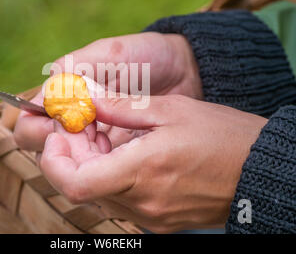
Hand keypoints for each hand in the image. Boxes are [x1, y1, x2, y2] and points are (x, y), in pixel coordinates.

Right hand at [14, 32, 202, 149]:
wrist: (186, 73)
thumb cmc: (146, 56)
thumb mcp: (111, 54)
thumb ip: (75, 66)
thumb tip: (44, 94)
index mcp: (63, 97)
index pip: (30, 124)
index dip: (42, 129)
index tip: (71, 122)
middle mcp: (73, 123)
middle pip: (43, 150)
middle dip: (64, 147)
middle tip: (96, 133)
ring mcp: (95, 142)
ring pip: (71, 165)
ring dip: (86, 158)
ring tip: (115, 141)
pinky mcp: (117, 155)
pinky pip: (100, 171)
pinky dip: (107, 165)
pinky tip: (127, 152)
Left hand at [37, 94, 266, 232]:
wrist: (259, 171)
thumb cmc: (220, 136)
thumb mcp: (169, 110)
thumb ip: (119, 106)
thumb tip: (84, 95)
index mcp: (142, 171)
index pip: (74, 183)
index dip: (54, 160)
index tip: (58, 134)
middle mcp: (141, 202)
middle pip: (81, 185)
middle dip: (71, 153)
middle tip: (82, 124)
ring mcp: (150, 214)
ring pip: (98, 191)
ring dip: (89, 162)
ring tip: (103, 133)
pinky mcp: (158, 218)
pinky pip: (119, 197)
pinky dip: (108, 174)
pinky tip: (120, 150)